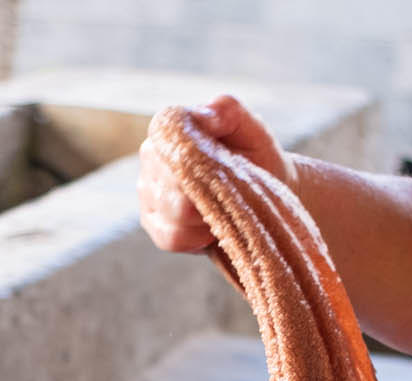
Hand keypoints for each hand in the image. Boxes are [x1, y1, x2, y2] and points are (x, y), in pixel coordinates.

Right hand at [139, 95, 296, 253]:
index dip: (195, 156)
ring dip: (206, 215)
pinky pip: (170, 237)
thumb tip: (205, 115)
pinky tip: (210, 227)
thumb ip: (227, 111)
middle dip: (207, 190)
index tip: (224, 162)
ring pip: (174, 212)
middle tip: (229, 190)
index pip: (166, 139)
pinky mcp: (152, 225)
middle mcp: (150, 157)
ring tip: (221, 207)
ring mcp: (147, 193)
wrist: (264, 193)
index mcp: (169, 128)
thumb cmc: (257, 157)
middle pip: (172, 181)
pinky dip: (197, 237)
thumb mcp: (252, 127)